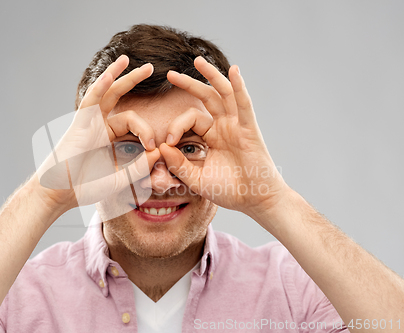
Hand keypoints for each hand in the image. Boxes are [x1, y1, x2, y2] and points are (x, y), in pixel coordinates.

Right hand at [32, 55, 160, 211]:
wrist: (60, 194)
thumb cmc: (86, 188)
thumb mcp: (119, 179)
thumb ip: (139, 169)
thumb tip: (158, 153)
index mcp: (108, 137)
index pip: (132, 122)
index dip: (146, 131)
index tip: (154, 147)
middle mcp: (98, 126)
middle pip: (118, 96)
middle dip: (133, 80)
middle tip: (151, 67)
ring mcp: (89, 123)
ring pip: (104, 93)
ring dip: (117, 75)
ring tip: (128, 59)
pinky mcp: (79, 125)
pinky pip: (90, 102)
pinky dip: (100, 88)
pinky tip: (110, 75)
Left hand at [161, 56, 287, 216]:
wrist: (254, 201)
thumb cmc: (228, 191)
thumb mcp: (196, 179)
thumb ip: (179, 164)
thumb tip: (161, 147)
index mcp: (212, 136)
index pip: (191, 119)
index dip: (175, 126)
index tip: (165, 143)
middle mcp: (224, 127)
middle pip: (206, 97)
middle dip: (189, 83)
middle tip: (169, 74)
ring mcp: (237, 126)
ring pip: (223, 94)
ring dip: (211, 76)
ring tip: (198, 61)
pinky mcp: (249, 129)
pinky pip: (243, 105)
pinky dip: (239, 87)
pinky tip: (234, 71)